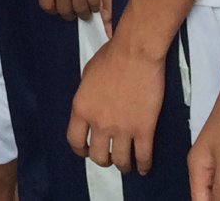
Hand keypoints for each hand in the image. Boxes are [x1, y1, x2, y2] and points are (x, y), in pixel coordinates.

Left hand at [35, 0, 107, 19]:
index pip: (46, 5)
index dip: (52, 10)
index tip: (57, 8)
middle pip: (65, 9)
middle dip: (68, 14)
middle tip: (72, 12)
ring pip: (81, 7)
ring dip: (83, 13)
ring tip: (84, 11)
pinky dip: (95, 5)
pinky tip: (95, 4)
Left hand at [67, 32, 166, 174]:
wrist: (136, 51)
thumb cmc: (111, 55)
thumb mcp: (88, 75)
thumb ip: (87, 96)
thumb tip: (91, 106)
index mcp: (81, 109)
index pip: (75, 141)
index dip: (81, 150)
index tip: (87, 151)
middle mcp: (99, 123)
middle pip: (98, 156)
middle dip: (103, 160)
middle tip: (110, 157)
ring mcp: (122, 128)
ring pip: (121, 160)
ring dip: (123, 165)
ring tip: (127, 165)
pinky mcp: (144, 129)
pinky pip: (143, 156)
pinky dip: (144, 165)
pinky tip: (144, 167)